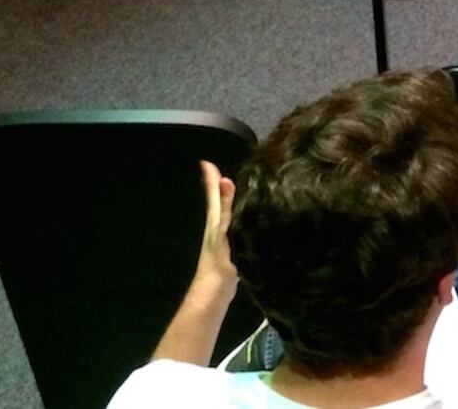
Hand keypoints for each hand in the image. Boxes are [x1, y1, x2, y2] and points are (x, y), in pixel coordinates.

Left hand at [195, 160, 237, 297]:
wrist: (214, 295)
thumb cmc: (217, 262)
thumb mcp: (223, 231)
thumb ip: (226, 208)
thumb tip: (225, 179)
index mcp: (216, 223)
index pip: (215, 197)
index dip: (212, 181)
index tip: (206, 163)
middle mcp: (219, 230)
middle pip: (221, 206)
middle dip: (222, 191)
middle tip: (222, 174)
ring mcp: (225, 243)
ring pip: (231, 219)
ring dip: (233, 207)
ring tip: (239, 195)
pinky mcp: (234, 255)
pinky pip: (239, 232)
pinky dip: (243, 224)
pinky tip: (250, 227)